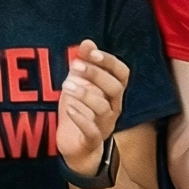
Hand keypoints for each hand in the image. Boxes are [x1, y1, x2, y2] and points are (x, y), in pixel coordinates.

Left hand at [56, 39, 129, 173]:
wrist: (76, 146)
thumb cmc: (81, 109)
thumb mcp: (79, 84)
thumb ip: (84, 63)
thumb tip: (87, 42)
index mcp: (112, 92)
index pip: (122, 74)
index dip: (110, 61)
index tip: (92, 52)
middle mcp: (113, 108)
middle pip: (115, 88)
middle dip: (96, 74)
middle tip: (75, 66)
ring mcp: (104, 125)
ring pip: (103, 108)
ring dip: (84, 94)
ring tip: (66, 86)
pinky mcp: (92, 141)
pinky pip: (92, 132)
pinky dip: (81, 119)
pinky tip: (69, 108)